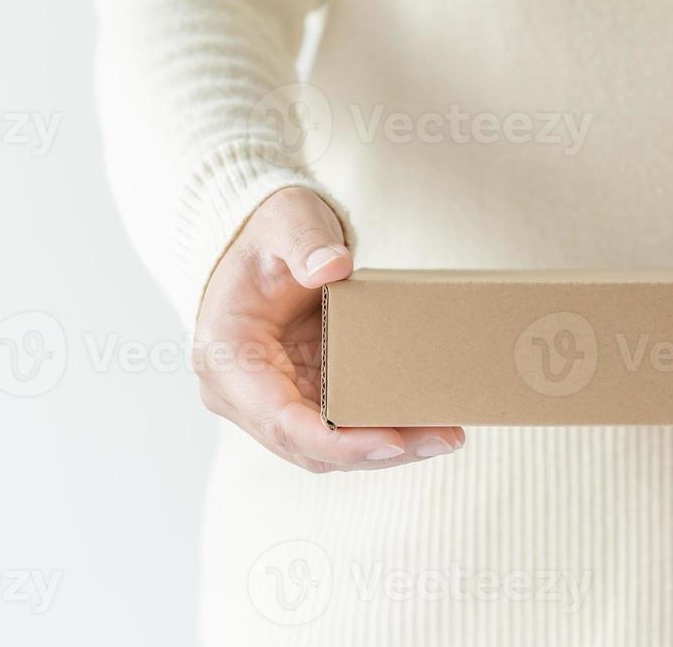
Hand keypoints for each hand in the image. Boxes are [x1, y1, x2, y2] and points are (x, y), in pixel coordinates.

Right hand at [193, 186, 464, 472]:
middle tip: (443, 437)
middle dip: (376, 449)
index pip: (280, 420)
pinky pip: (339, 429)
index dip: (337, 441)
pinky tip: (427, 422)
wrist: (266, 241)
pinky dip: (381, 430)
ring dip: (387, 447)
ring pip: (328, 448)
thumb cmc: (270, 233)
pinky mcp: (301, 397)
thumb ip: (304, 243)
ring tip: (446, 433)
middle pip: (310, 446)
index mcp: (227, 357)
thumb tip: (333, 268)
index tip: (391, 441)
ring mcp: (272, 401)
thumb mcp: (285, 221)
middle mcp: (243, 394)